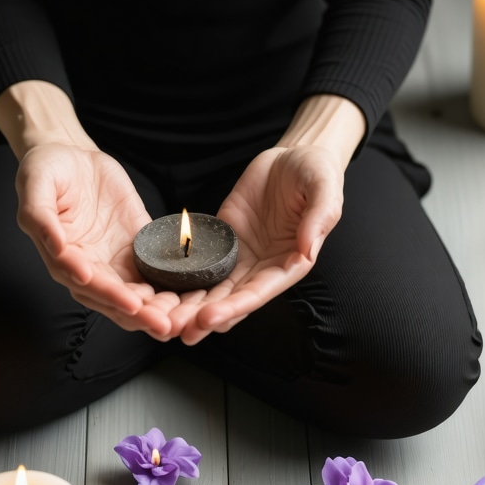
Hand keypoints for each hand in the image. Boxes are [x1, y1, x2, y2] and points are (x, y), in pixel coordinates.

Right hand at [15, 143, 181, 335]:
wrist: (71, 154)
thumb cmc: (46, 169)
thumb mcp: (35, 185)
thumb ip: (39, 216)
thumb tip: (56, 246)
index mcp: (62, 256)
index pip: (86, 283)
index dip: (108, 294)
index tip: (130, 304)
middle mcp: (88, 265)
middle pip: (114, 298)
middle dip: (139, 314)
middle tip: (163, 324)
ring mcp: (113, 257)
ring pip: (136, 292)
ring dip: (156, 308)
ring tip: (179, 318)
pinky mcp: (135, 243)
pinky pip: (154, 267)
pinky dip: (169, 283)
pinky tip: (190, 292)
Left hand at [171, 144, 345, 344]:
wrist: (293, 156)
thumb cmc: (315, 173)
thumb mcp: (324, 189)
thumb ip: (318, 219)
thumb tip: (307, 249)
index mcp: (290, 263)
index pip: (260, 293)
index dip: (235, 307)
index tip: (210, 318)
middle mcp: (263, 267)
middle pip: (230, 299)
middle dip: (204, 317)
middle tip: (175, 329)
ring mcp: (241, 255)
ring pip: (212, 288)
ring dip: (189, 306)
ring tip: (162, 321)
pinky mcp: (223, 239)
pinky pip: (201, 262)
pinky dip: (182, 277)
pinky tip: (160, 289)